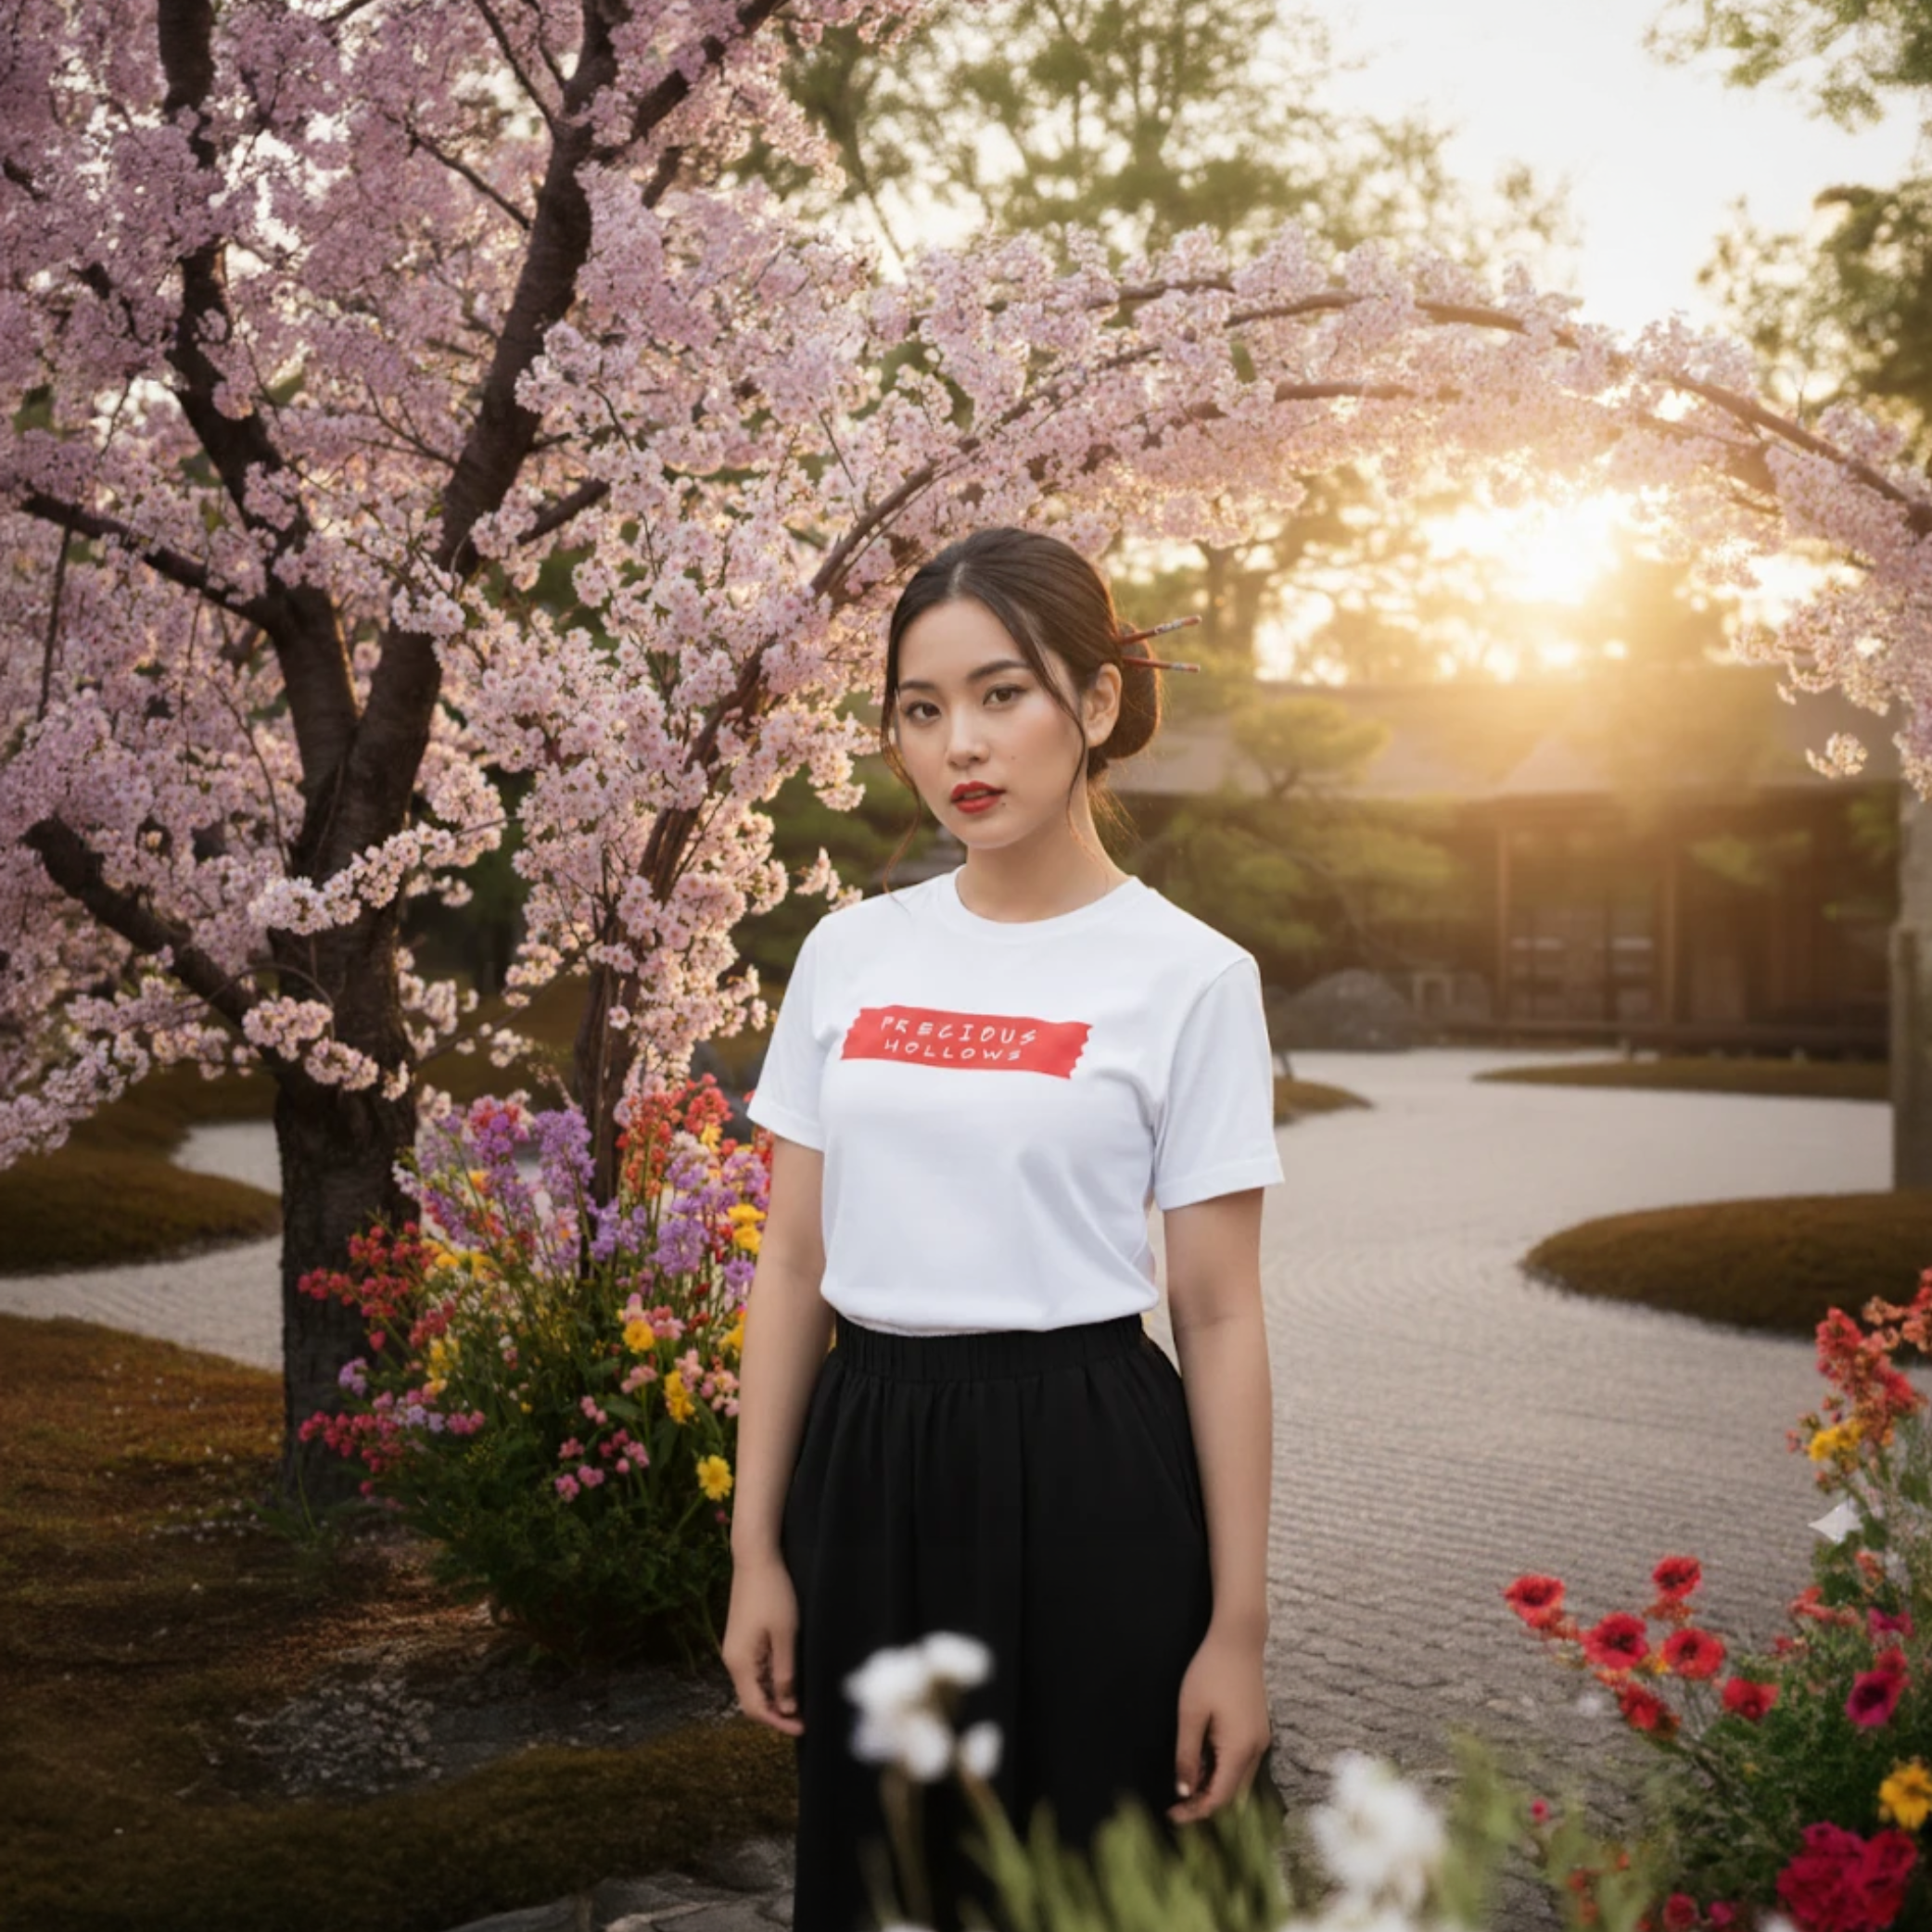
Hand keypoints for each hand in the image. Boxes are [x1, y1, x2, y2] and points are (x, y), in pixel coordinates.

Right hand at [722, 1550, 804, 1736]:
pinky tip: (788, 1678)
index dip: (778, 1722)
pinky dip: (769, 1681)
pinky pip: (753, 1670)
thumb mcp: (785, 1636)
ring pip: (753, 1685)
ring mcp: (734, 1649)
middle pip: (751, 1699)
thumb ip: (785, 1673)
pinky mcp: (741, 1639)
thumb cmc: (774, 1594)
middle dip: (776, 1713)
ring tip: (800, 1702)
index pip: (755, 1708)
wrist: (755, 1559)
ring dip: (773, 1697)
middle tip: (804, 1718)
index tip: (803, 1728)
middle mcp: (732, 1660)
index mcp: (740, 1663)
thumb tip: (787, 1707)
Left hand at [1168, 1624, 1270, 1823]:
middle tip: (1176, 1807)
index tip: (1171, 1816)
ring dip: (1214, 1789)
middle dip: (1206, 1805)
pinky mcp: (1257, 1730)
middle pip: (1233, 1794)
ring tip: (1185, 1788)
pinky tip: (1202, 1766)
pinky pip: (1241, 1763)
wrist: (1238, 1640)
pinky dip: (1222, 1772)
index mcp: (1240, 1749)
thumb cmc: (1210, 1673)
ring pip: (1238, 1780)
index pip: (1220, 1797)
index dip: (1196, 1812)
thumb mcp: (1191, 1714)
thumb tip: (1184, 1791)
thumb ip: (1188, 1755)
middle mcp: (1256, 1750)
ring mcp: (1260, 1740)